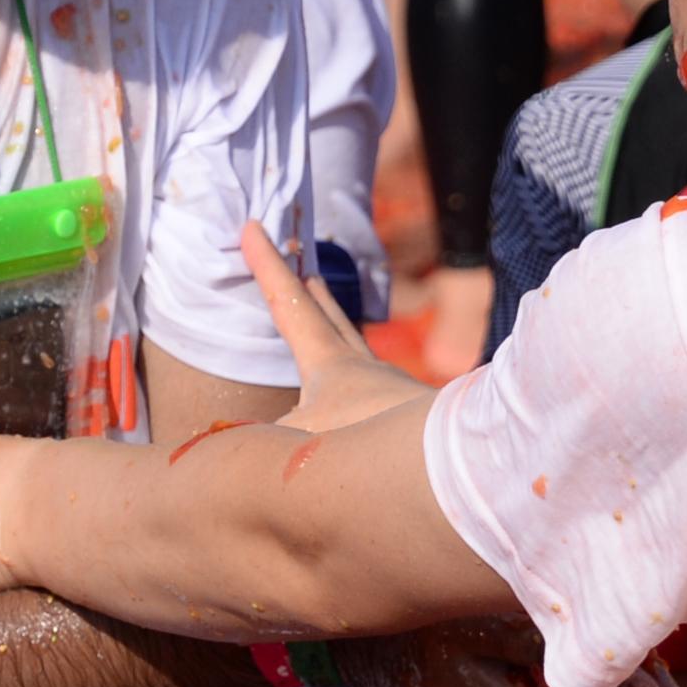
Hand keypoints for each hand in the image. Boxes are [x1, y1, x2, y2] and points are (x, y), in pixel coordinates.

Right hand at [242, 220, 427, 435]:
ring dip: (338, 334)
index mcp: (330, 362)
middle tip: (304, 268)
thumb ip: (259, 451)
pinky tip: (358, 416)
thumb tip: (235, 452)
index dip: (267, 265)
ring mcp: (389, 393)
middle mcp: (362, 367)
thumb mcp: (301, 448)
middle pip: (331, 317)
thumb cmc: (374, 443)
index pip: (290, 303)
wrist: (451, 461)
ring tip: (330, 332)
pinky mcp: (407, 423)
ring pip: (357, 352)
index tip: (254, 225)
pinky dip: (358, 389)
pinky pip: (374, 395)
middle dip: (310, 293)